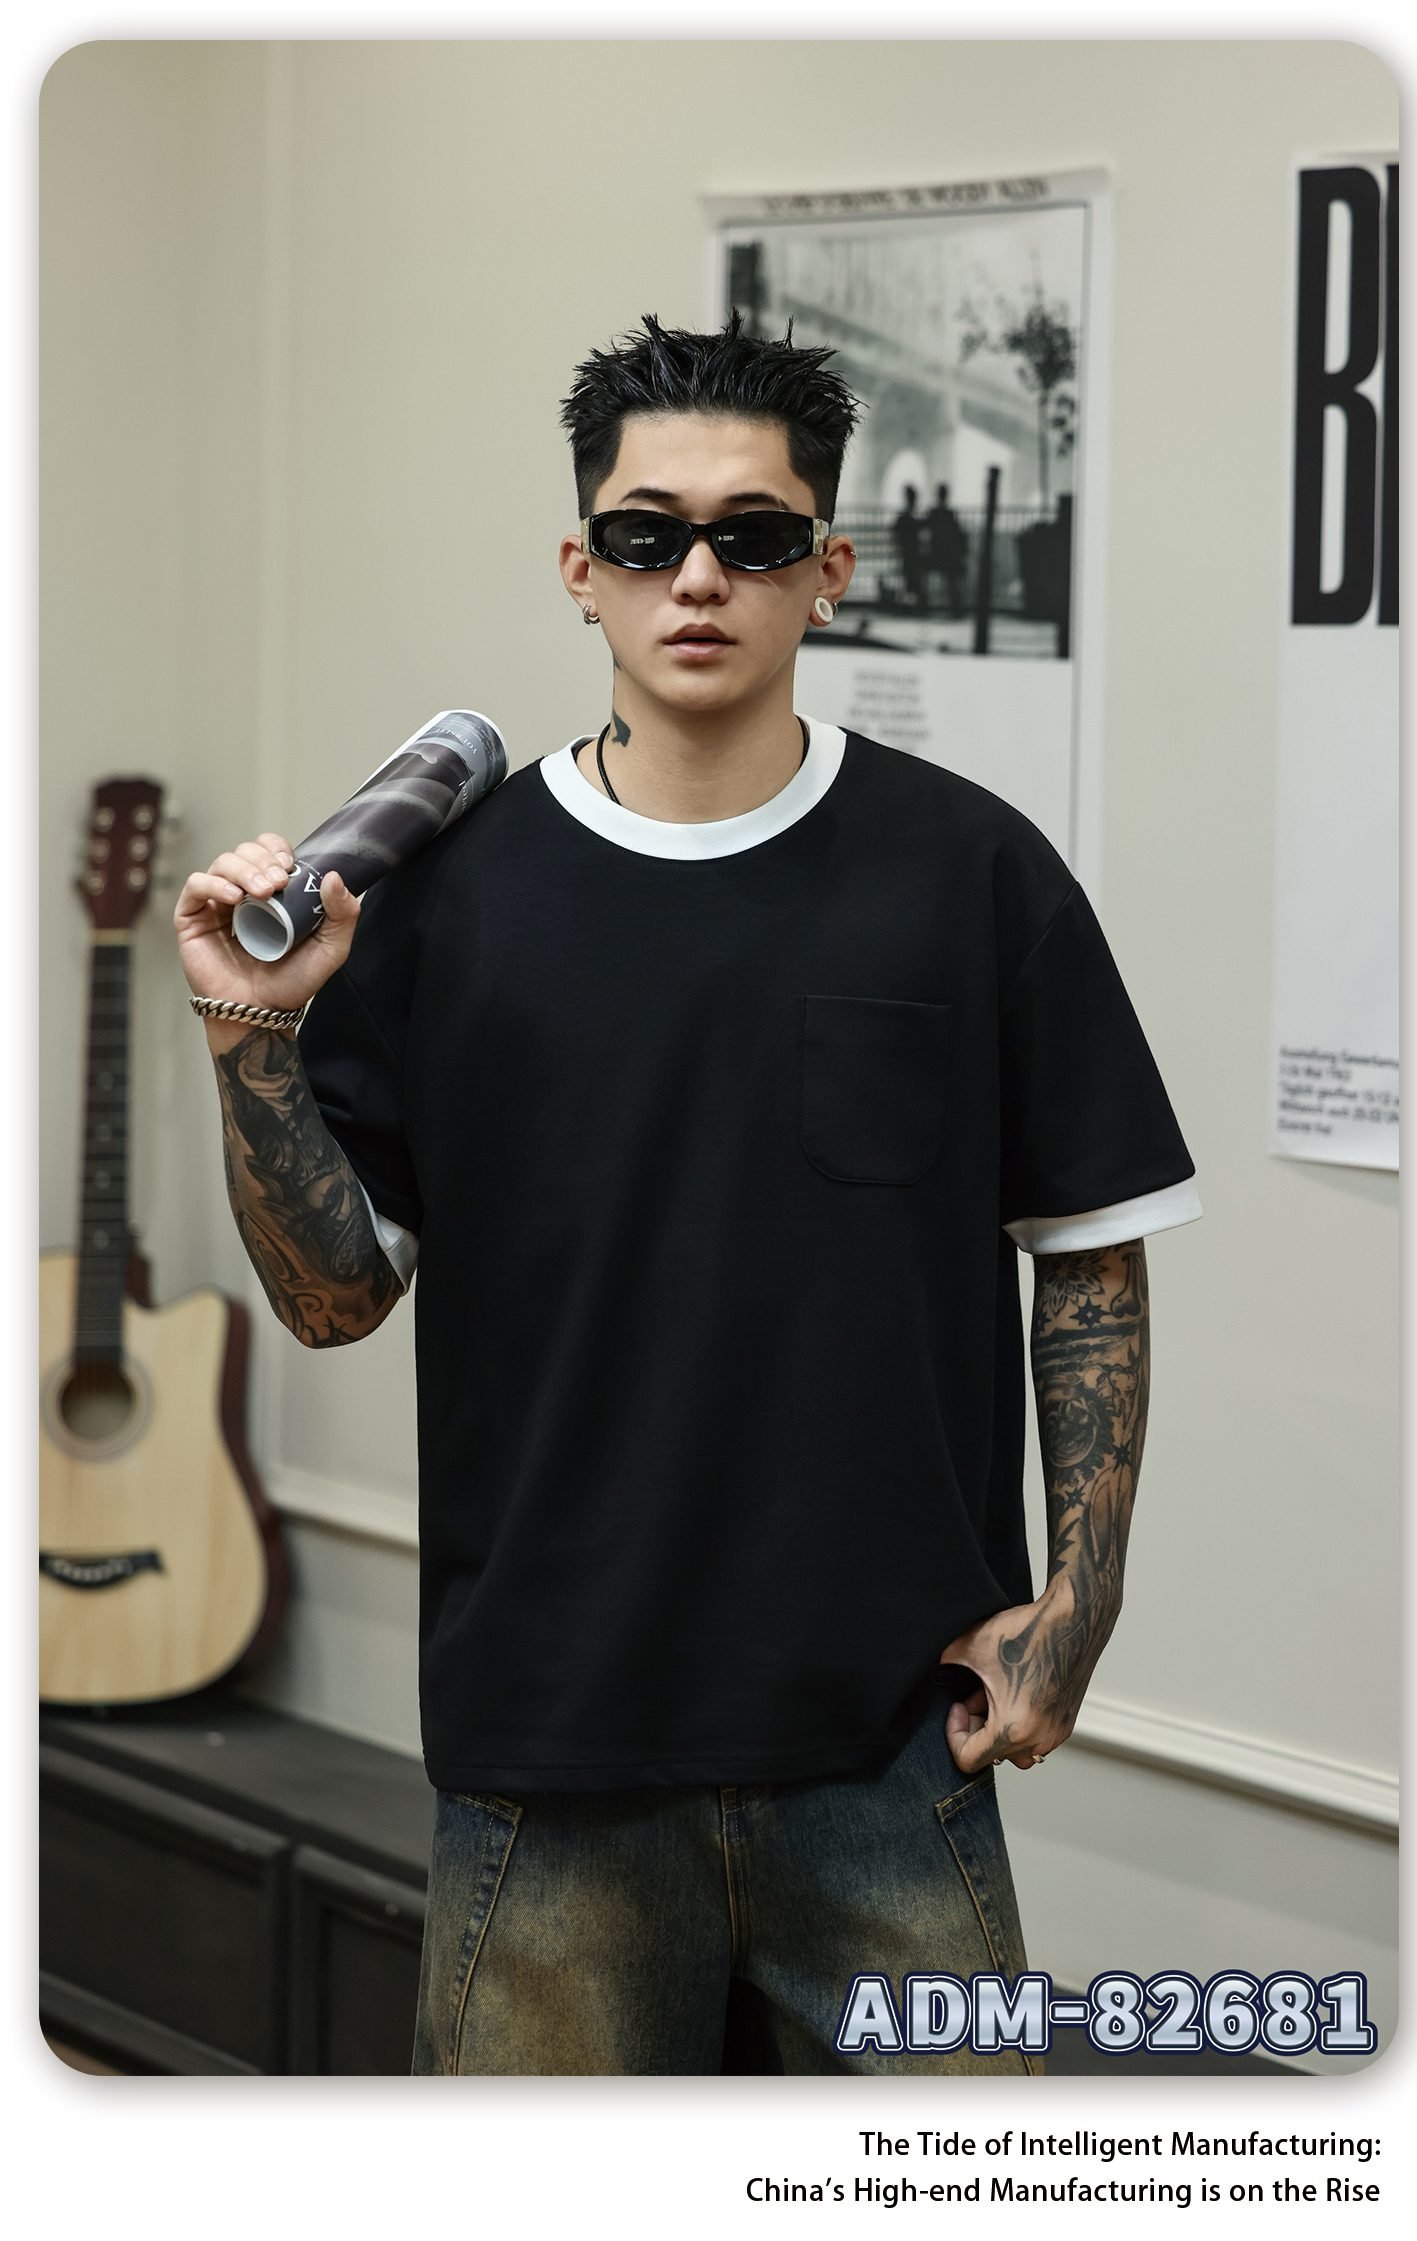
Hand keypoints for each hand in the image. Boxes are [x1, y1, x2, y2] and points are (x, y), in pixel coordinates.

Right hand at [173, 832, 361, 1016]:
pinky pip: (196, 885)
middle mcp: (242, 893)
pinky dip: (214, 884)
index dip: (275, 848)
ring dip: (244, 870)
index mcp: (271, 893)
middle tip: (278, 882)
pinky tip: (234, 898)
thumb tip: (334, 876)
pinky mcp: (192, 918)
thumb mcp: (330, 949)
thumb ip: (343, 915)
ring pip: (222, 863)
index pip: (267, 851)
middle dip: (262, 859)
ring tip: (261, 892)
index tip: (289, 864)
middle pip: (244, 852)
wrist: (262, 1012)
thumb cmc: (292, 983)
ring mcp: (215, 904)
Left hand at [939, 1581, 1093, 1775]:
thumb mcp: (972, 1646)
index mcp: (1011, 1730)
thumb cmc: (1028, 1634)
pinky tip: (1016, 1691)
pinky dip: (1020, 1724)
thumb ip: (944, 1662)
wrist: (1073, 1621)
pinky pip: (1035, 1739)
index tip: (957, 1706)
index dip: (954, 1733)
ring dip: (999, 1728)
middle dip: (977, 1726)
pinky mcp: (1066, 1724)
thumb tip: (929, 1667)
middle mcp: (1037, 1740)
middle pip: (992, 1755)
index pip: (968, 1759)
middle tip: (975, 1694)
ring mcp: (1055, 1734)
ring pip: (1014, 1750)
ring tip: (996, 1693)